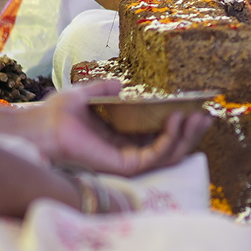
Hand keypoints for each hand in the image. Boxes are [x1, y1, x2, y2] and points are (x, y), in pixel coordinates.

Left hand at [7, 82, 211, 176]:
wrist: (43, 124)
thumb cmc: (59, 112)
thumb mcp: (88, 94)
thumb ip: (105, 90)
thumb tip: (121, 85)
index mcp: (125, 138)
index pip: (162, 136)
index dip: (183, 125)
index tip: (199, 109)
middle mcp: (130, 152)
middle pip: (173, 148)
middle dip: (193, 133)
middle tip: (207, 115)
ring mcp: (129, 160)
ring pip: (170, 155)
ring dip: (188, 137)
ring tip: (198, 117)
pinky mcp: (126, 166)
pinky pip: (156, 156)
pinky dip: (170, 140)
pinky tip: (177, 120)